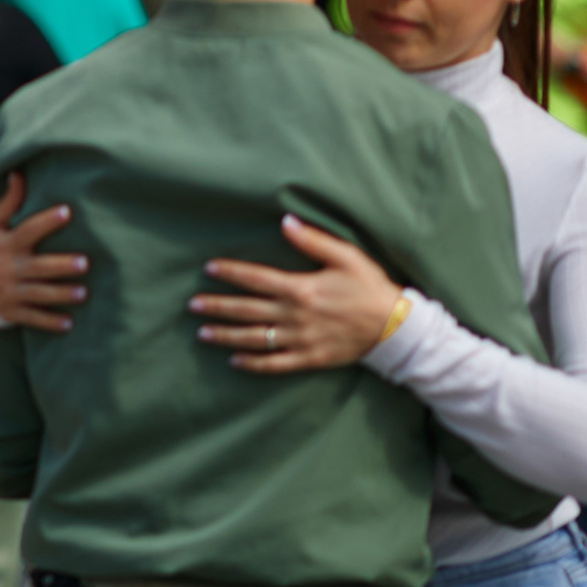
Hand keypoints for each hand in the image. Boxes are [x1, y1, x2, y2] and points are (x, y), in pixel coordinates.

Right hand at [0, 173, 86, 330]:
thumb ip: (6, 202)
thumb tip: (18, 174)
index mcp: (5, 245)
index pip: (28, 230)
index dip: (46, 221)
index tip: (66, 212)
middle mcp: (8, 269)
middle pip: (39, 267)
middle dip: (61, 265)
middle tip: (84, 263)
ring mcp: (9, 293)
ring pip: (40, 295)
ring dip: (62, 295)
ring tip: (83, 293)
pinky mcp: (10, 313)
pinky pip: (32, 319)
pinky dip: (50, 323)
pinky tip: (69, 324)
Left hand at [191, 214, 401, 372]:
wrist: (395, 327)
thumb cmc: (370, 288)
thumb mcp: (345, 256)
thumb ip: (313, 240)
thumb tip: (286, 221)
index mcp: (299, 288)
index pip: (255, 278)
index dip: (230, 272)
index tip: (209, 268)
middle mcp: (293, 315)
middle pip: (246, 309)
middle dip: (216, 306)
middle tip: (191, 305)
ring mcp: (299, 339)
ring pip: (253, 338)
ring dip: (225, 336)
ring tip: (201, 333)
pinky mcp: (308, 358)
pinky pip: (274, 364)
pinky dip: (252, 364)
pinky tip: (234, 361)